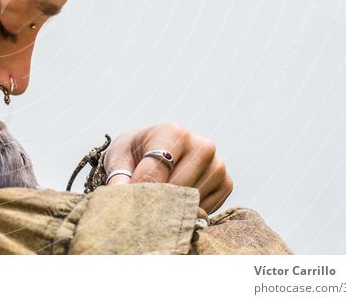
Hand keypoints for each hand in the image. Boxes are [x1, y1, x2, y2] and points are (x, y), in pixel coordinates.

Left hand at [102, 123, 232, 213]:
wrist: (152, 150)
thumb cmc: (134, 153)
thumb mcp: (119, 158)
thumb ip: (119, 177)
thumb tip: (122, 194)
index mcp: (173, 132)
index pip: (158, 170)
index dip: (141, 192)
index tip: (130, 205)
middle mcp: (202, 145)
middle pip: (178, 189)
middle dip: (157, 204)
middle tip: (141, 212)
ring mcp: (218, 164)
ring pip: (192, 202)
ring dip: (173, 210)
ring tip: (157, 205)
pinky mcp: (226, 183)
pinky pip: (206, 210)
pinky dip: (188, 213)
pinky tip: (175, 203)